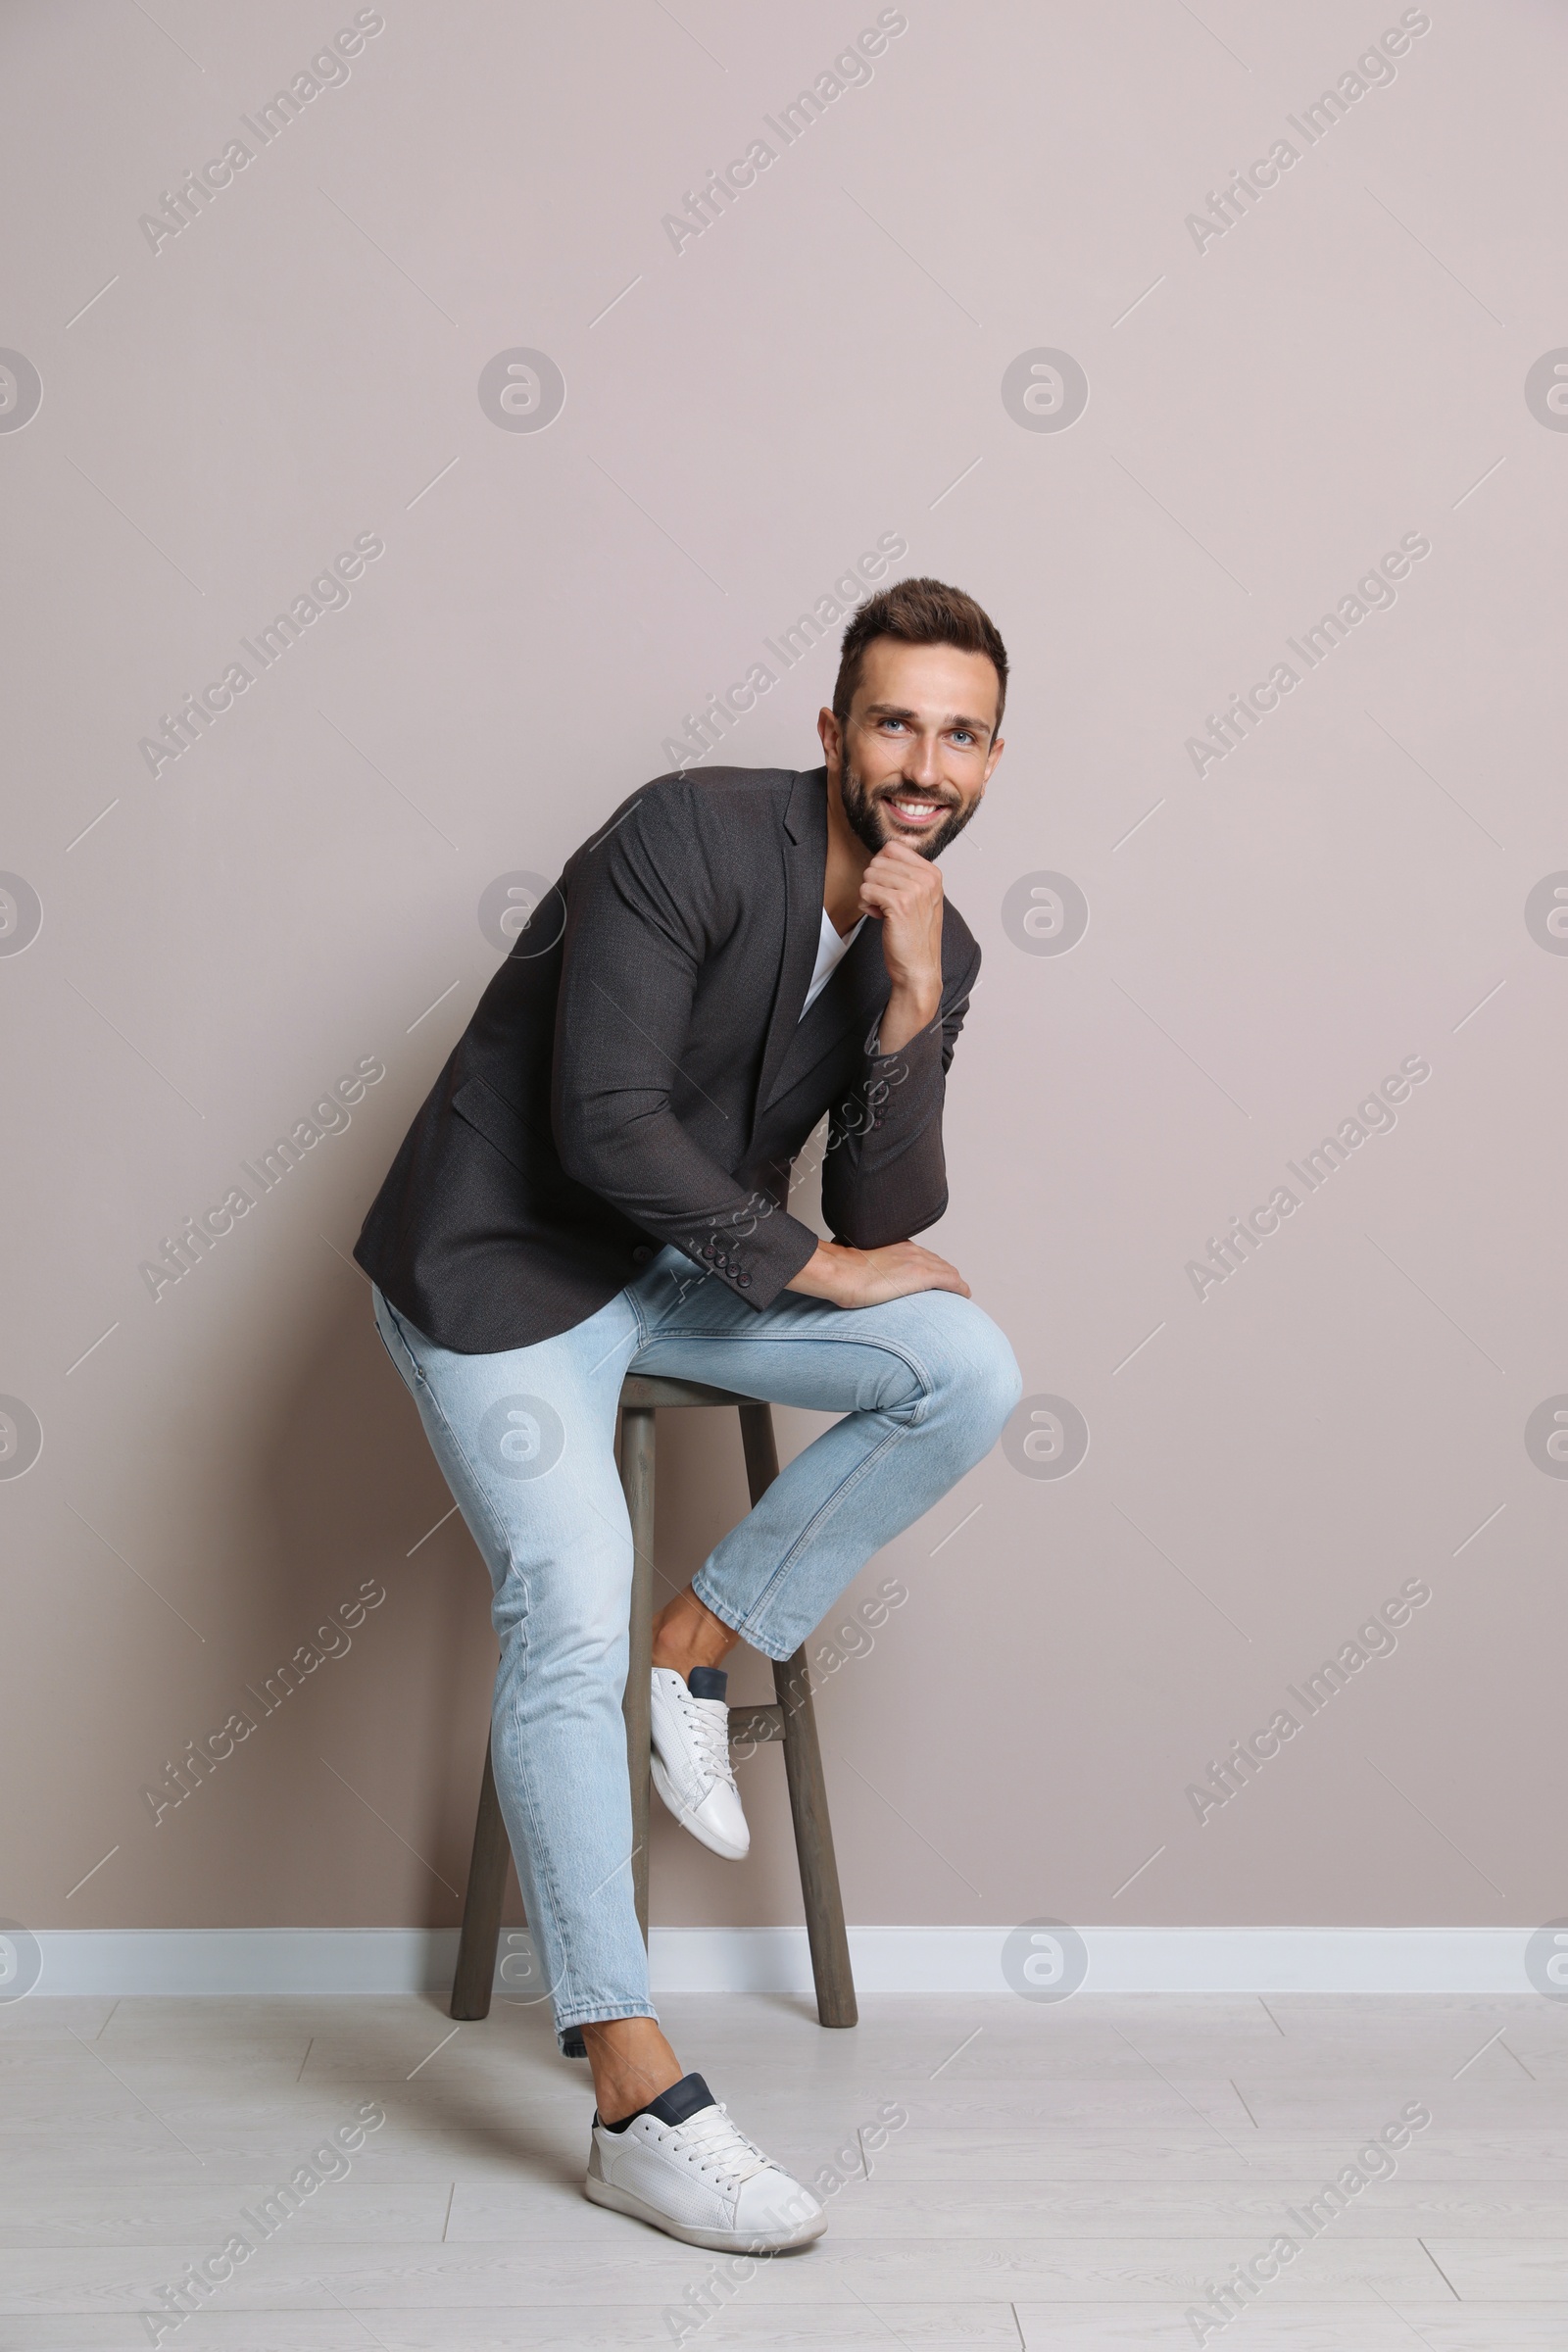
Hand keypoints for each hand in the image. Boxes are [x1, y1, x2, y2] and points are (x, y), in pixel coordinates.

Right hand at [787, 1237, 970, 1307]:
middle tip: (950, 1288)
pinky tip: (965, 1294)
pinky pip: (951, 1281)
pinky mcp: (922, 1275)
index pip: (921, 1255)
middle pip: (937, 1261)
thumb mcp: (854, 1264)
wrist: (839, 1271)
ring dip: (954, 1281)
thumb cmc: (839, 1270)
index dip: (930, 1267)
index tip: (932, 1277)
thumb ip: (863, 1267)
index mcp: (895, 1246)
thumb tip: (855, 1278)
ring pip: (947, 1270)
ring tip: (958, 1292)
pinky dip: (960, 1288)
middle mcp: (910, 1250)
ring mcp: (917, 1261)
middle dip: (945, 1274)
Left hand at [859, 841, 942, 1048]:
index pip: (893, 847)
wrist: (918, 968)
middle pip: (879, 860)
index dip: (882, 867)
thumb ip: (906, 873)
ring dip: (869, 894)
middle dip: (874, 882)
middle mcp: (926, 879)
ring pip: (870, 874)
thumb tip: (884, 850)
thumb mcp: (919, 898)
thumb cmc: (915, 935)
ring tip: (883, 911)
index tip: (890, 887)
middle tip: (885, 903)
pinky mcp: (899, 904)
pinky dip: (866, 905)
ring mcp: (914, 890)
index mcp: (932, 873)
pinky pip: (866, 890)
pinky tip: (879, 917)